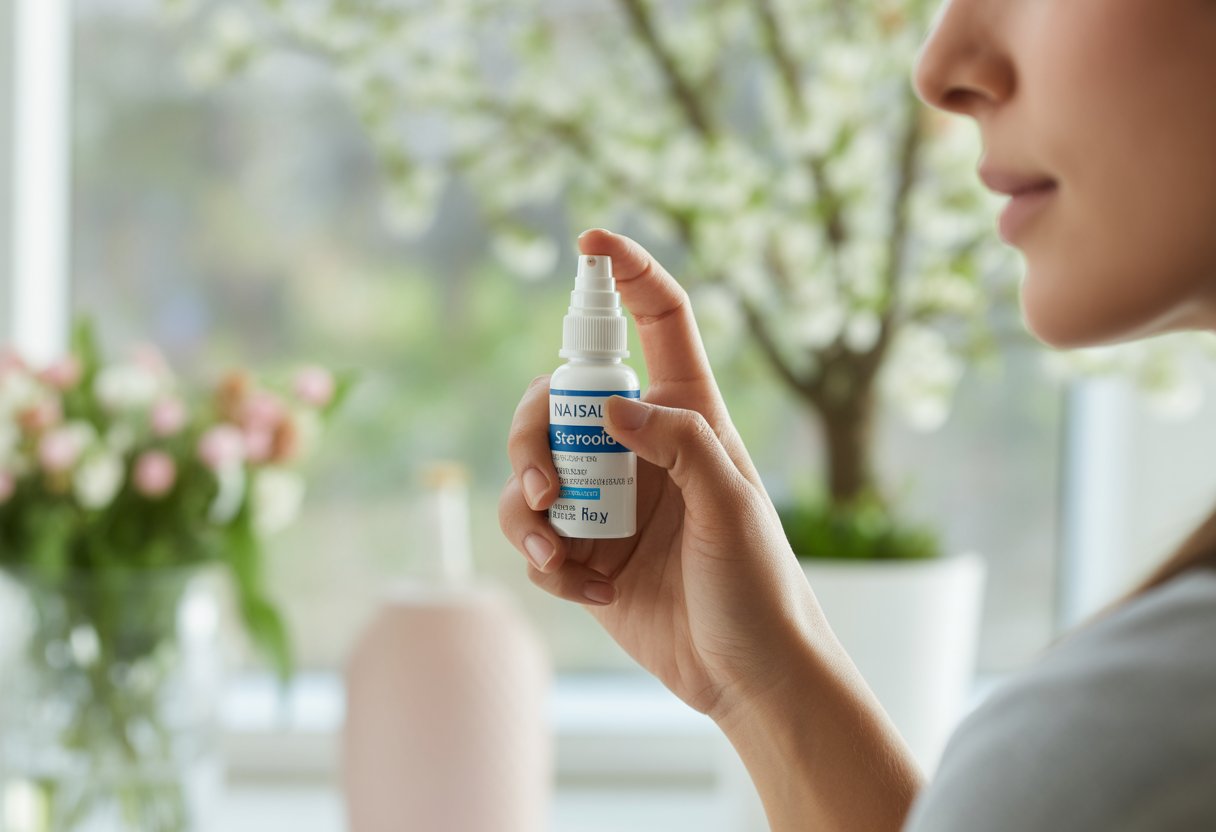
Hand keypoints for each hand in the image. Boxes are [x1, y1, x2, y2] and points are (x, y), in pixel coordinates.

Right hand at [500, 228, 820, 721]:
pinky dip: (544, 558)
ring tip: (556, 551)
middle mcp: (641, 448)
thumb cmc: (759, 587)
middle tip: (548, 482)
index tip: (591, 244)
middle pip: (560, 396)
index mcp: (690, 416)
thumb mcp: (732, 505)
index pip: (661, 323)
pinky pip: (534, 533)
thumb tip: (610, 408)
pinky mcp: (583, 550)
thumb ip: (680, 443)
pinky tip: (584, 589)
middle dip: (534, 430)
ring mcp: (608, 499)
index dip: (629, 274)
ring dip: (527, 504)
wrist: (745, 677)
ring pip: (531, 466)